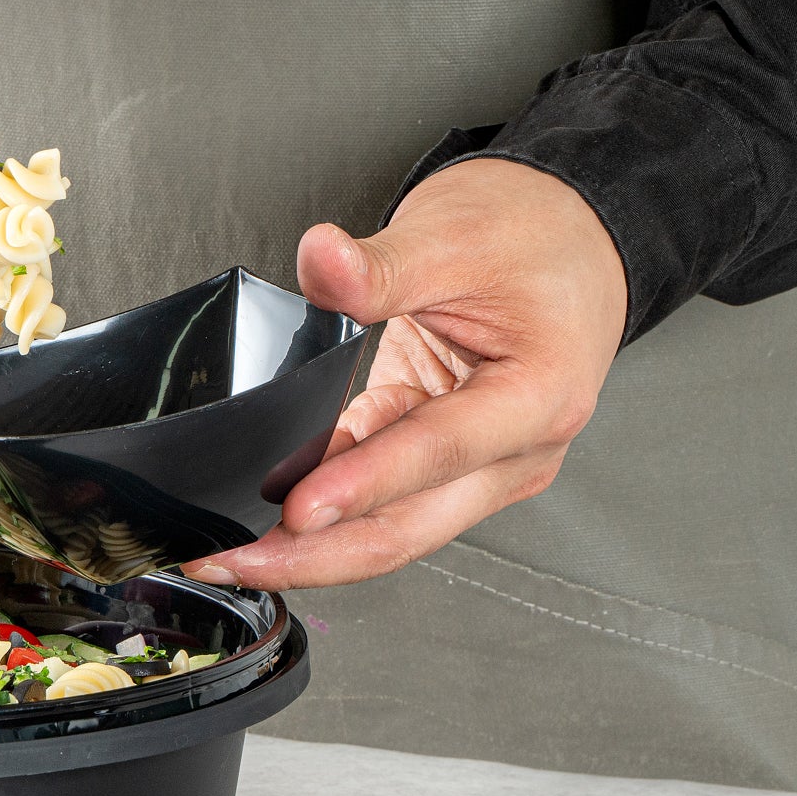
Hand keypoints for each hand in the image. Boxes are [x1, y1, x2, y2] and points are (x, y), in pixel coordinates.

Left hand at [182, 157, 628, 588]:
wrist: (566, 240)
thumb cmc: (529, 239)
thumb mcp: (453, 234)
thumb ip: (381, 265)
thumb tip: (323, 260)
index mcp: (538, 395)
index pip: (437, 452)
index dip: (363, 484)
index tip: (296, 509)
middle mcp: (516, 449)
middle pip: (408, 526)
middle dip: (316, 554)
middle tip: (231, 561)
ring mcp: (481, 466)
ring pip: (389, 528)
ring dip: (310, 547)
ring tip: (230, 556)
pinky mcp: (442, 463)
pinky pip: (376, 500)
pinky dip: (322, 510)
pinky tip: (262, 523)